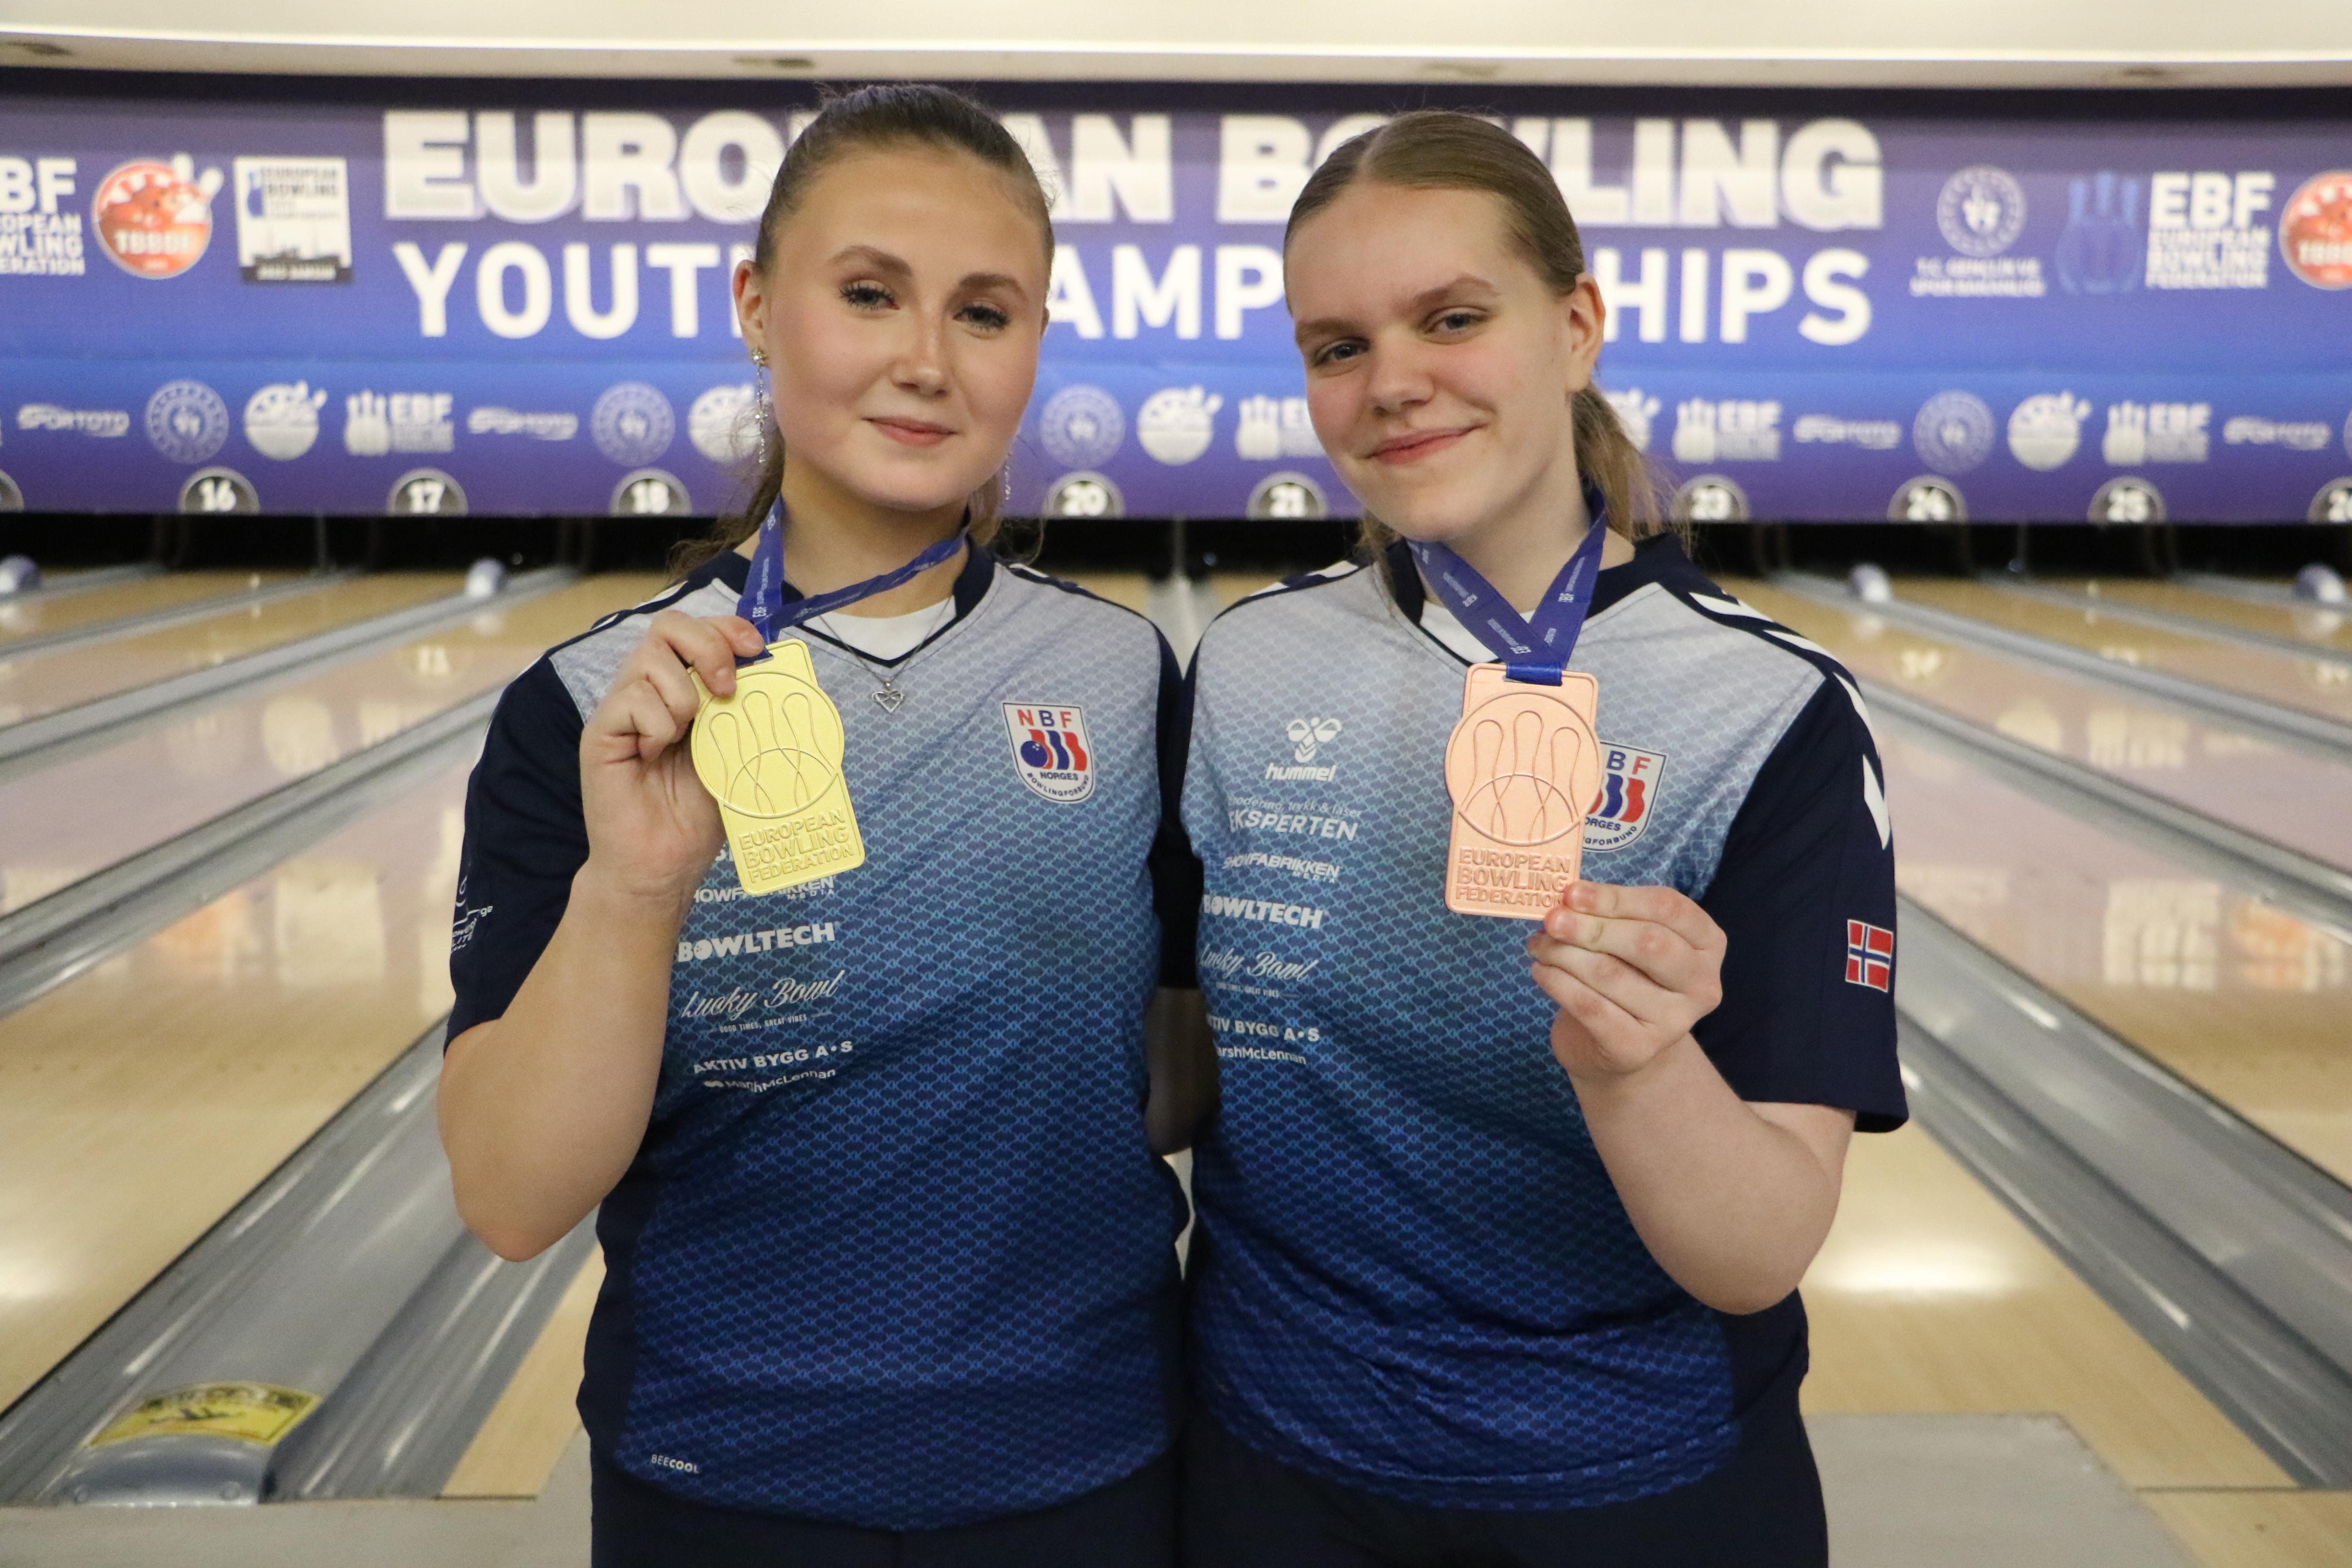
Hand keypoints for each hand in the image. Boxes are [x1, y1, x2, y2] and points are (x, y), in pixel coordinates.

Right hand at [579, 609, 765, 904]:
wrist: (663, 865)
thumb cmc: (699, 813)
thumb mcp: (738, 754)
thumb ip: (748, 713)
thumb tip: (778, 674)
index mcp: (683, 689)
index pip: (696, 630)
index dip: (726, 627)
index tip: (755, 649)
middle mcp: (649, 690)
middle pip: (668, 627)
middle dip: (707, 647)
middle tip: (726, 690)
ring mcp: (621, 709)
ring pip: (650, 661)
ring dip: (683, 697)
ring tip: (686, 739)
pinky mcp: (601, 731)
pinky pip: (631, 700)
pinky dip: (656, 725)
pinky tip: (655, 756)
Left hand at [1526, 881, 1725, 1081]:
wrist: (1621, 1049)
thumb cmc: (1626, 978)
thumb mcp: (1629, 940)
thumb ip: (1610, 916)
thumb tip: (1567, 899)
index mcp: (1707, 944)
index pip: (1668, 908)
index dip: (1617, 897)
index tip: (1572, 893)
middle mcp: (1701, 984)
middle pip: (1647, 941)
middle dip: (1591, 927)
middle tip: (1551, 919)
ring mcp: (1674, 1021)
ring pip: (1610, 974)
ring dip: (1563, 953)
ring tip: (1539, 945)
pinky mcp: (1638, 1048)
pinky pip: (1590, 1007)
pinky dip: (1557, 983)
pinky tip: (1541, 971)